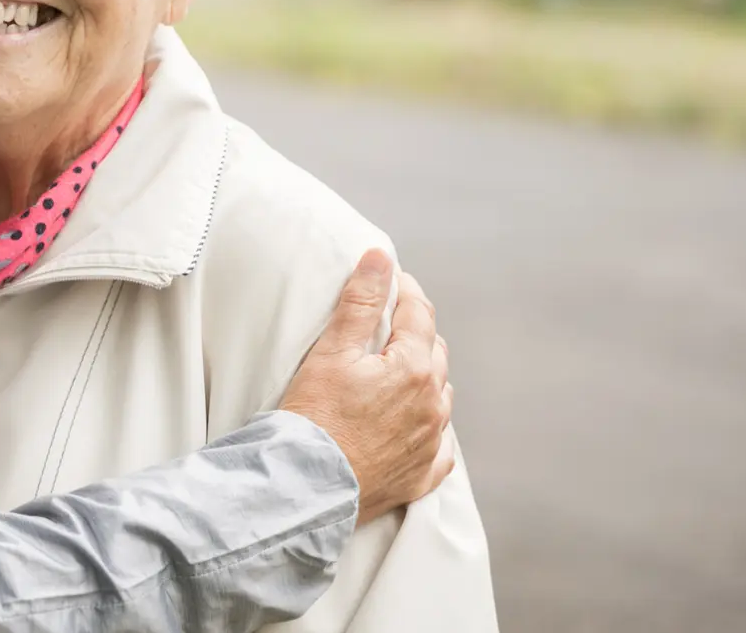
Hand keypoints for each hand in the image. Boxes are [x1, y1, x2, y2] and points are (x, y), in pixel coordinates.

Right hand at [279, 250, 454, 524]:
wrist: (306, 486)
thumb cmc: (314, 416)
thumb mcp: (332, 351)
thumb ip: (361, 302)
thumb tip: (381, 258)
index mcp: (414, 368)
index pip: (419, 314)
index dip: (405, 291)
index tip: (390, 280)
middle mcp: (433, 405)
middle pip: (434, 353)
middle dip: (415, 333)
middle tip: (387, 324)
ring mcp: (430, 443)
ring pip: (439, 397)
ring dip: (424, 379)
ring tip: (395, 373)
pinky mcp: (421, 476)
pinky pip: (439, 447)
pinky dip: (428, 430)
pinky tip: (413, 427)